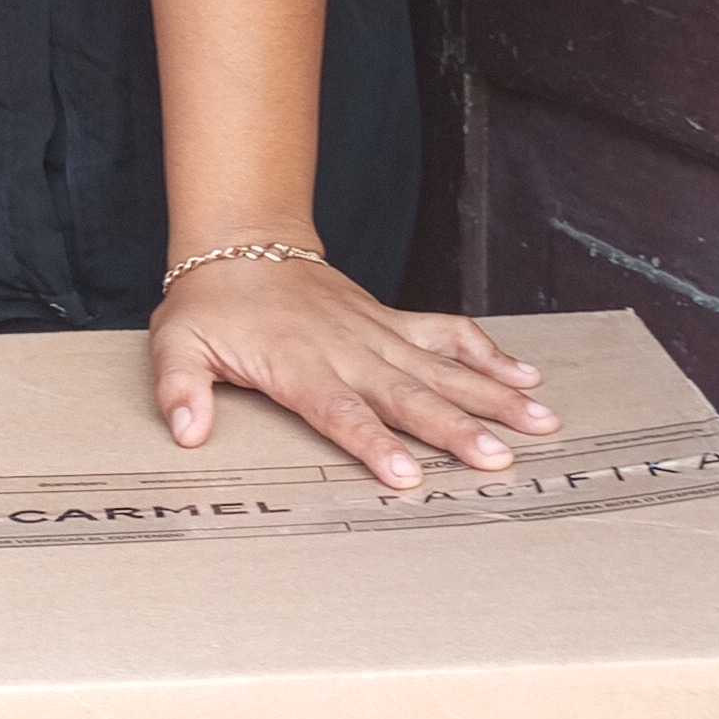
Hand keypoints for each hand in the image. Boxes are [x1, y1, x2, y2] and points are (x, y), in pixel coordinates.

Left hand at [150, 255, 558, 482]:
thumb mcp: (176, 345)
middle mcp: (347, 350)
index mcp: (298, 365)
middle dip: (456, 429)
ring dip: (492, 394)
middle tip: (499, 459)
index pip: (340, 412)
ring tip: (541, 421)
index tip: (407, 475)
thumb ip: (181, 389)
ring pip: (442, 366)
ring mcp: (376, 333)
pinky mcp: (391, 320)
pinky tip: (527, 375)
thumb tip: (187, 432)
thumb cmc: (210, 304)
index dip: (373, 443)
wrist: (241, 243)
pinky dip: (487, 352)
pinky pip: (447, 333)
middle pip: (408, 395)